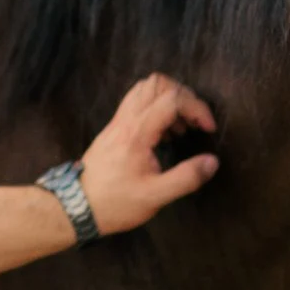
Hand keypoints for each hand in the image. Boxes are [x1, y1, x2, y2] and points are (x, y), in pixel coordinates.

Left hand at [77, 73, 219, 234]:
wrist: (77, 207)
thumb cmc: (115, 203)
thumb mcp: (155, 196)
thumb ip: (186, 178)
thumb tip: (212, 162)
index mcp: (137, 133)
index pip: (172, 99)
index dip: (197, 108)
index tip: (208, 128)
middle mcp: (126, 120)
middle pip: (157, 83)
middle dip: (184, 95)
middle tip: (195, 121)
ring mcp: (117, 121)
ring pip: (144, 88)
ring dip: (168, 99)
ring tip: (180, 127)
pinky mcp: (114, 128)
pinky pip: (136, 102)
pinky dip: (155, 107)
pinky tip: (163, 134)